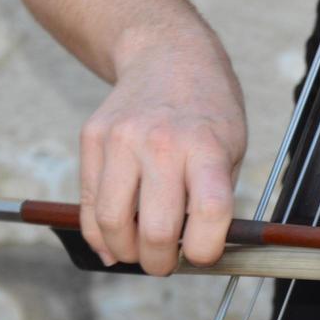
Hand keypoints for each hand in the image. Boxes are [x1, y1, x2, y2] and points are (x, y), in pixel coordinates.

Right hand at [79, 26, 246, 275]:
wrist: (167, 55)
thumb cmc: (207, 110)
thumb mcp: (232, 147)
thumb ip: (216, 198)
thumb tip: (195, 254)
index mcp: (206, 146)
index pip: (209, 213)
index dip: (207, 250)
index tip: (204, 256)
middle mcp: (161, 142)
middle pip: (155, 229)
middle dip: (161, 263)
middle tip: (166, 264)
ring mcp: (121, 139)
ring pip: (111, 222)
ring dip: (125, 252)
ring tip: (140, 254)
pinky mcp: (92, 138)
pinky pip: (87, 203)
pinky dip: (98, 233)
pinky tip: (113, 242)